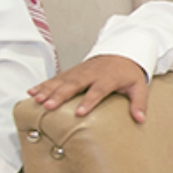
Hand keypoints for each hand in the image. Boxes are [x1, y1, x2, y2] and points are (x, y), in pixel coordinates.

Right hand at [28, 55, 149, 122]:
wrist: (122, 52)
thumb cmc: (129, 73)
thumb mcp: (139, 86)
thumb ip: (139, 103)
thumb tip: (140, 119)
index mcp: (108, 78)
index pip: (98, 90)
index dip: (89, 101)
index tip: (80, 112)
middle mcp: (91, 74)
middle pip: (74, 84)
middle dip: (60, 95)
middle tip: (49, 106)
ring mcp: (80, 71)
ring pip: (62, 80)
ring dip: (48, 90)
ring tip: (37, 100)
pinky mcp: (72, 71)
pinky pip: (56, 78)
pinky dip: (43, 84)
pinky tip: (32, 92)